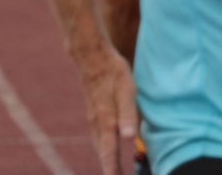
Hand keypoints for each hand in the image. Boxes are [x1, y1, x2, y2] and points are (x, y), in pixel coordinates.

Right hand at [77, 47, 138, 174]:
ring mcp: (94, 119)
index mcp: (106, 121)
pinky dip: (104, 148)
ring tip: (114, 172)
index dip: (112, 168)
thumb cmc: (113, 72)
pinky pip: (99, 137)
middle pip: (103, 153)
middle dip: (110, 168)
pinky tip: (108, 150)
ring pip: (100, 145)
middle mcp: (97, 123)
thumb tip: (129, 137)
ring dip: (107, 160)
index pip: (109, 152)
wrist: (93, 58)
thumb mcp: (127, 89)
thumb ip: (129, 113)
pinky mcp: (95, 113)